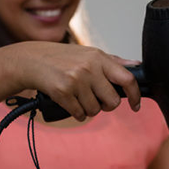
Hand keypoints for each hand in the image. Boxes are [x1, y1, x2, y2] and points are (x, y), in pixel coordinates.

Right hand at [5, 41, 141, 120]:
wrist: (32, 61)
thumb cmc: (62, 58)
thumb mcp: (88, 53)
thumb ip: (113, 61)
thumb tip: (136, 66)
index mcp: (99, 57)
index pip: (127, 78)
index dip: (135, 95)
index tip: (135, 105)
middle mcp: (89, 68)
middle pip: (112, 101)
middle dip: (107, 106)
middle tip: (98, 101)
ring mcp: (76, 80)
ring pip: (95, 110)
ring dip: (89, 110)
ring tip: (79, 99)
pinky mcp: (63, 92)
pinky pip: (80, 114)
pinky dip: (77, 113)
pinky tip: (71, 104)